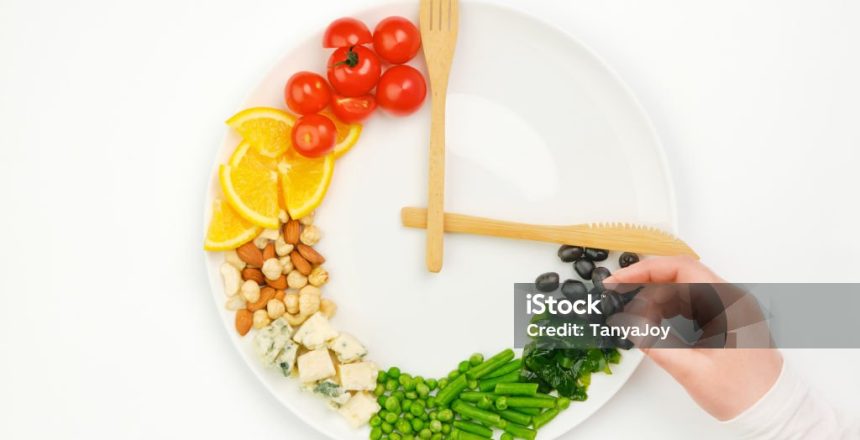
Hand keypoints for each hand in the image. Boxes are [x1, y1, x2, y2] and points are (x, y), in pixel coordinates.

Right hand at [604, 257, 782, 420]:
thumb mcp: (692, 370)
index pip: (681, 269)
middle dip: (646, 283)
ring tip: (632, 312)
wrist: (772, 411)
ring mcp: (730, 308)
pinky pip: (692, 303)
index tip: (619, 280)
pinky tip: (654, 321)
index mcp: (729, 302)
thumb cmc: (744, 394)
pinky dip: (669, 308)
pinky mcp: (725, 320)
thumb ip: (656, 344)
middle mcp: (731, 299)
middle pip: (681, 275)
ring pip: (685, 288)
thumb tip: (628, 324)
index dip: (645, 270)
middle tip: (617, 294)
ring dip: (656, 297)